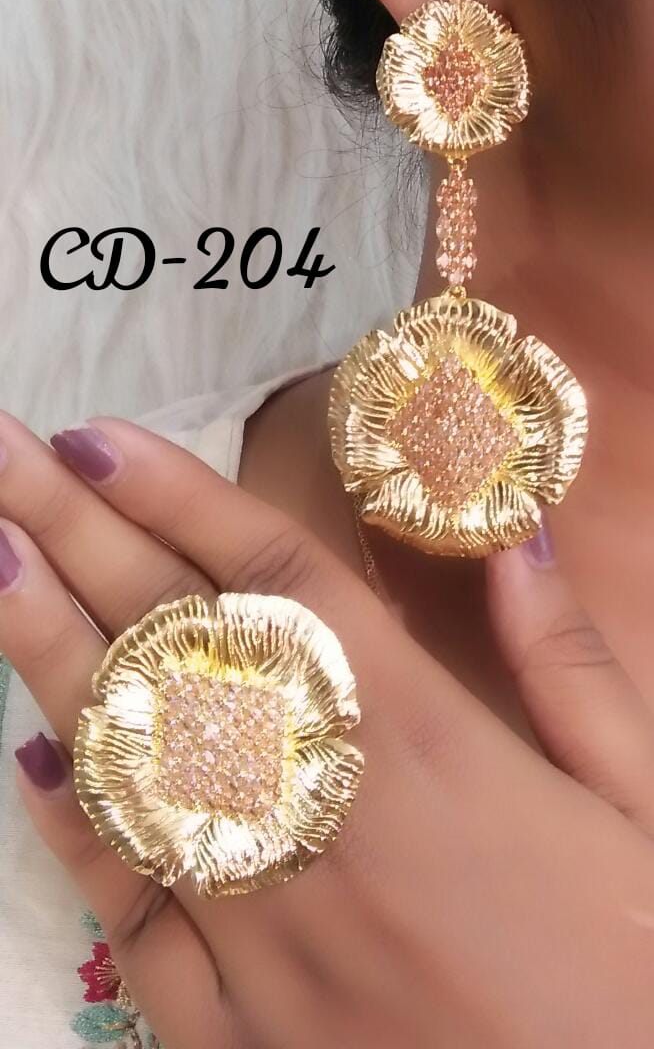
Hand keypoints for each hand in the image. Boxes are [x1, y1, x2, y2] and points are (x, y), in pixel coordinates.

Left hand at [0, 414, 652, 1047]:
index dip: (180, 498)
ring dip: (48, 654)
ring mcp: (259, 930)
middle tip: (0, 458)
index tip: (98, 438)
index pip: (275, 583)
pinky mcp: (234, 1034)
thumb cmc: (637, 982)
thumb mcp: (642, 810)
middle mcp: (320, 818)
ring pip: (131, 764)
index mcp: (425, 748)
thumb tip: (514, 537)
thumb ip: (569, 664)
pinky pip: (132, 916)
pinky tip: (29, 763)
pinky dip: (74, 834)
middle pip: (178, 648)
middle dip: (77, 536)